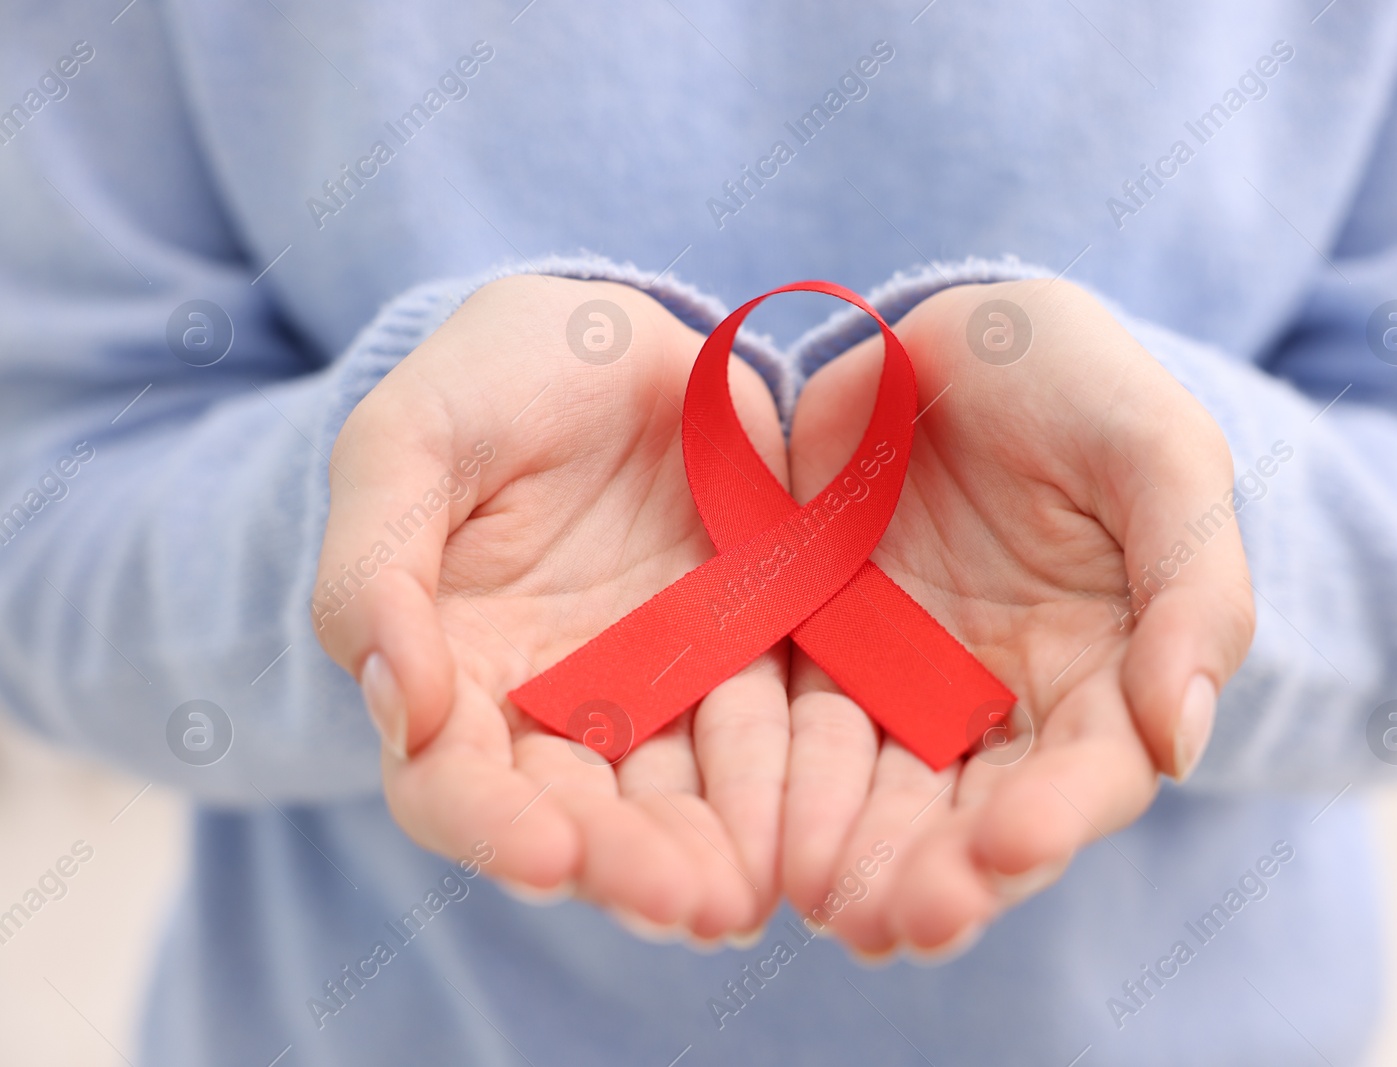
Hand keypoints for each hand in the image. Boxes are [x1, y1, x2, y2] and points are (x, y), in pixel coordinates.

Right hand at [314, 276, 789, 940]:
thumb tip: (396, 704)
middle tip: (691, 906)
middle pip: (580, 815)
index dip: (495, 828)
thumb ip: (377, 568)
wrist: (601, 336)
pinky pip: (769, 729)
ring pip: (679, 795)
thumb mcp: (406, 446)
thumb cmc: (481, 385)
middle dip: (629, 866)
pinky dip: (786, 784)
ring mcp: (656, 686)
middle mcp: (553, 705)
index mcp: (450, 673)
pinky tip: (816, 828)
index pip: (455, 783)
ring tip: (752, 898)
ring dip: (714, 853)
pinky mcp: (745, 653)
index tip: (548, 859)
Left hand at [781, 279, 1254, 955]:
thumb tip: (1183, 742)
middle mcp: (1003, 705)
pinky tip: (756, 830)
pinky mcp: (816, 651)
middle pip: (977, 814)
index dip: (1056, 818)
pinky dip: (778, 784)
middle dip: (944, 873)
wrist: (958, 333)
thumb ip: (1193, 593)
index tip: (1011, 849)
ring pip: (880, 793)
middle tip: (899, 923)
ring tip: (825, 904)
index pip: (1089, 772)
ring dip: (855, 855)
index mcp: (1105, 673)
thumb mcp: (1161, 459)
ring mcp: (904, 684)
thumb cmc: (1082, 387)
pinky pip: (793, 727)